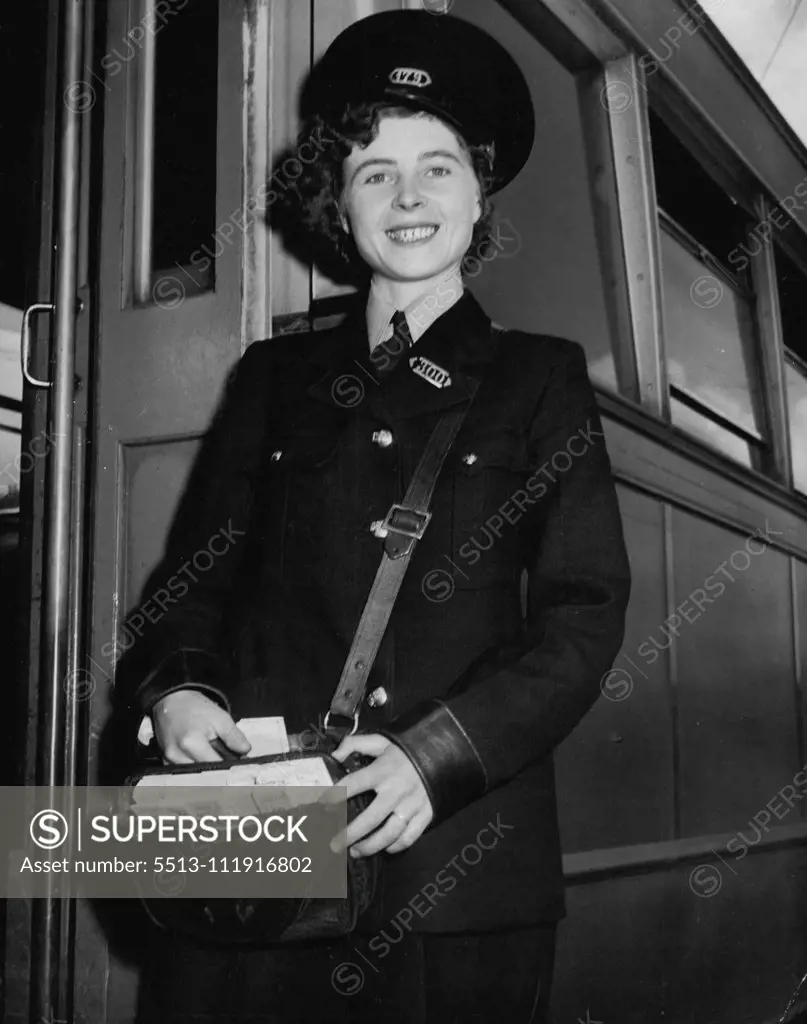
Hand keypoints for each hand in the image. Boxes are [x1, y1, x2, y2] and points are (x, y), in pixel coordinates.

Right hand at [152, 689, 250, 763]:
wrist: (171, 700)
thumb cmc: (194, 707)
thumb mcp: (220, 717)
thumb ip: (234, 736)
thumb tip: (245, 751)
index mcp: (191, 743)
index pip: (216, 765)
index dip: (228, 764)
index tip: (235, 760)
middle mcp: (177, 755)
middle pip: (204, 772)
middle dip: (216, 767)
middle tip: (223, 756)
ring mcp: (169, 760)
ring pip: (193, 774)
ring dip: (204, 767)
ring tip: (209, 753)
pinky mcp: (165, 761)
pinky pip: (183, 771)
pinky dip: (193, 766)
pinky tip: (198, 756)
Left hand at [329, 734, 433, 857]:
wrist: (442, 753)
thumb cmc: (407, 748)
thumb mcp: (381, 740)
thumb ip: (356, 744)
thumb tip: (336, 755)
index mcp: (383, 770)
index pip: (354, 783)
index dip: (336, 794)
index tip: (323, 804)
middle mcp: (396, 790)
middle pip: (371, 818)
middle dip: (350, 834)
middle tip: (334, 845)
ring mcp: (412, 805)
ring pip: (390, 833)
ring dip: (370, 846)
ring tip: (355, 852)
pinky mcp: (425, 814)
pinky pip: (409, 837)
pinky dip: (396, 846)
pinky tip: (384, 848)